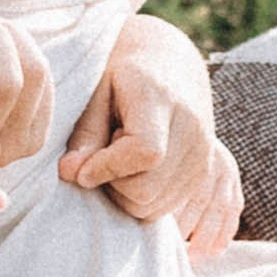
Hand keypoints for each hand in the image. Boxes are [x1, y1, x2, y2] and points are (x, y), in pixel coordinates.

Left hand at [62, 39, 237, 244]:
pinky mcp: (206, 175)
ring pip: (153, 206)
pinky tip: (138, 170)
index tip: (82, 169)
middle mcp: (192, 129)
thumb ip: (85, 133)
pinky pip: (164, 209)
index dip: (108, 168)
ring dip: (126, 193)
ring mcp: (204, 156)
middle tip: (107, 155)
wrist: (172, 67)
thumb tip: (70, 174)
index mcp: (161, 99)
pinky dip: (142, 199)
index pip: (146, 152)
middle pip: (148, 189)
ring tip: (124, 159)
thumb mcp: (97, 93)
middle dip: (114, 183)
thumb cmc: (125, 77)